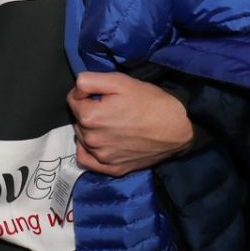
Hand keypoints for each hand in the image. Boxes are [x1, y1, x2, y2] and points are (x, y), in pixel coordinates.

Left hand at [68, 71, 194, 176]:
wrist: (177, 128)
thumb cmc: (150, 102)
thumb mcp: (120, 81)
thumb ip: (89, 82)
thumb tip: (75, 89)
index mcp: (90, 116)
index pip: (72, 100)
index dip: (85, 94)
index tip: (100, 94)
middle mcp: (92, 139)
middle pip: (78, 121)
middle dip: (88, 112)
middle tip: (110, 108)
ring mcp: (102, 157)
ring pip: (83, 139)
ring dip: (91, 130)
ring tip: (111, 124)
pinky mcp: (112, 169)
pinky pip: (87, 161)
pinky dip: (89, 152)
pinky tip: (101, 144)